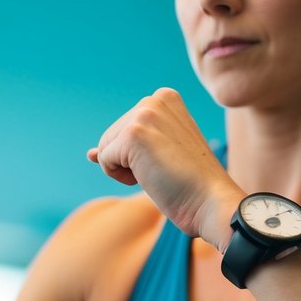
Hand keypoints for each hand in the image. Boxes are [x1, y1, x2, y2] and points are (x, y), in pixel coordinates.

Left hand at [88, 88, 242, 247]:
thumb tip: (89, 153)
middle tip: (166, 168)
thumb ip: (126, 145)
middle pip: (111, 137)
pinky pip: (104, 160)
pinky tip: (151, 177)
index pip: (124, 129)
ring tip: (161, 172)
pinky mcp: (133, 134)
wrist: (210, 202)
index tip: (170, 160)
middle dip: (130, 161)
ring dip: (126, 170)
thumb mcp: (159, 153)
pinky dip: (121, 177)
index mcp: (165, 99)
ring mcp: (144, 114)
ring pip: (105, 148)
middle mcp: (155, 100)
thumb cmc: (190, 184)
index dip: (139, 155)